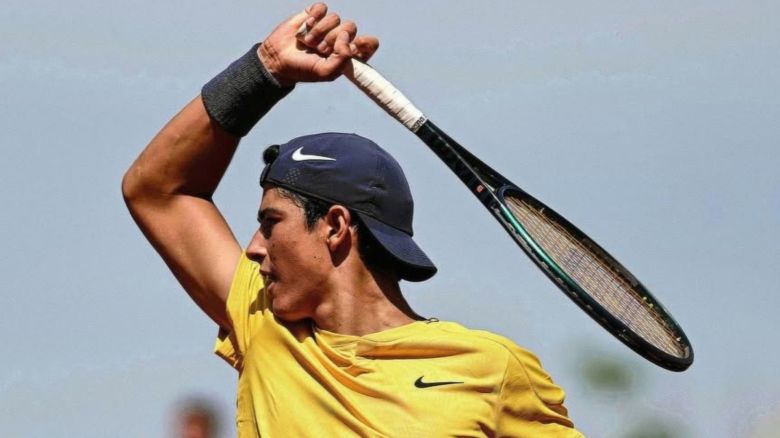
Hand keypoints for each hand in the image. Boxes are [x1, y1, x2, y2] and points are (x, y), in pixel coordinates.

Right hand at [258, 3, 379, 85]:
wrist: (278, 60)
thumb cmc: (304, 69)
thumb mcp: (326, 72)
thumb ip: (343, 58)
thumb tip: (347, 38)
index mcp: (348, 54)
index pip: (369, 43)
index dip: (366, 42)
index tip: (356, 45)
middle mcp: (340, 39)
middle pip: (351, 27)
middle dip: (334, 39)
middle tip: (321, 49)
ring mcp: (327, 26)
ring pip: (335, 18)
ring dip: (320, 31)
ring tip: (309, 43)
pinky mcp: (314, 15)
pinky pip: (322, 8)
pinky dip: (313, 17)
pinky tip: (306, 27)